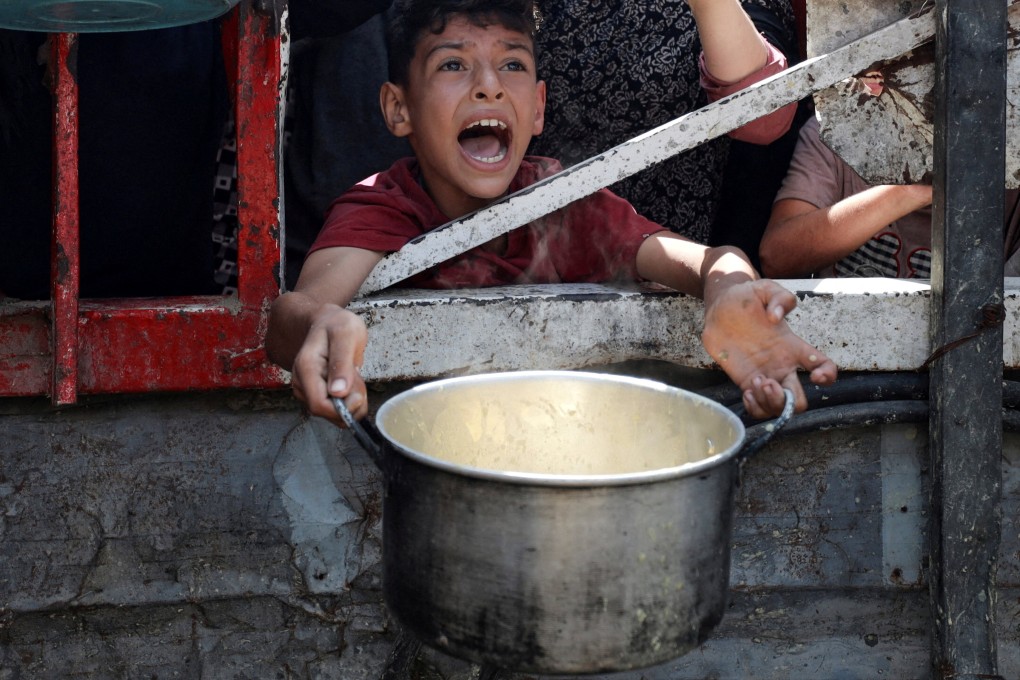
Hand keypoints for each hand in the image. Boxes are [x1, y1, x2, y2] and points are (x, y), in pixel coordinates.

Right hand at [290, 304, 369, 426]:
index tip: (358, 393)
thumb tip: (338, 392)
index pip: (319, 405)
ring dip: (352, 401)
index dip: (343, 408)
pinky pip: (336, 410)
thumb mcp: (346, 335)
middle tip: (358, 376)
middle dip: (350, 403)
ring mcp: (307, 390)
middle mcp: (301, 383)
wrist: (327, 322)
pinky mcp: (315, 394)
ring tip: (354, 375)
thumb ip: (342, 363)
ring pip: (334, 414)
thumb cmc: (337, 325)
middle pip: (327, 413)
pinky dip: (349, 400)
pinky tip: (350, 382)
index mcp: (306, 368)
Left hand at [702, 279, 836, 418]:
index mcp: (793, 346)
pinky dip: (755, 407)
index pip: (823, 365)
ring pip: (778, 407)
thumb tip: (776, 317)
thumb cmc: (746, 298)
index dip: (827, 375)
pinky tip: (747, 393)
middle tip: (767, 382)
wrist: (720, 307)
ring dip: (769, 402)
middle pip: (799, 399)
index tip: (815, 376)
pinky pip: (757, 407)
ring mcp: (764, 375)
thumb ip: (780, 298)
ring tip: (755, 383)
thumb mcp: (766, 289)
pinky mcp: (745, 381)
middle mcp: (782, 365)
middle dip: (788, 400)